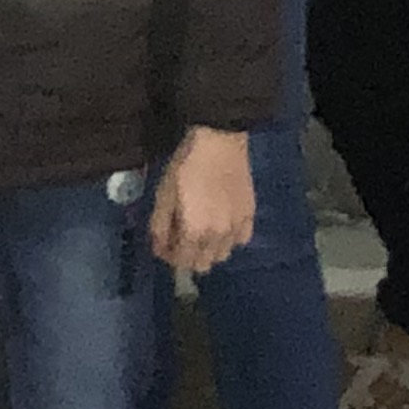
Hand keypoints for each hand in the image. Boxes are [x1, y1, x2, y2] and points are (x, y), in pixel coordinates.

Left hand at [149, 128, 255, 277]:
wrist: (219, 142)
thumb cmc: (186, 166)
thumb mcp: (164, 195)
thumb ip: (160, 226)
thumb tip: (159, 249)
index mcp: (194, 233)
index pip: (181, 262)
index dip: (168, 256)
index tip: (163, 244)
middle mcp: (217, 238)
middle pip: (202, 265)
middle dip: (187, 256)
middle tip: (179, 237)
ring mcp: (236, 229)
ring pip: (222, 255)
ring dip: (208, 250)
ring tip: (200, 231)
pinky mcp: (249, 217)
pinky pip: (240, 241)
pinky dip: (229, 239)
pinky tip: (221, 224)